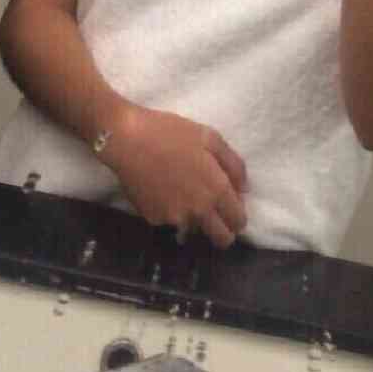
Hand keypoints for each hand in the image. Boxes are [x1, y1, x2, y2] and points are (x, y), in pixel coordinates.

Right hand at [100, 103, 247, 249]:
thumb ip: (233, 164)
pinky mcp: (153, 219)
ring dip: (196, 219)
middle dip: (225, 232)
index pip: (237, 221)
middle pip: (220, 238)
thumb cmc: (172, 133)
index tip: (234, 211)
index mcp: (216, 189)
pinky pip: (171, 220)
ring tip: (185, 192)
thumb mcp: (210, 138)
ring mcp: (174, 218)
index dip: (239, 219)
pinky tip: (165, 189)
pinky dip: (172, 210)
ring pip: (195, 229)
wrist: (128, 140)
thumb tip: (244, 188)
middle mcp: (198, 210)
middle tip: (218, 215)